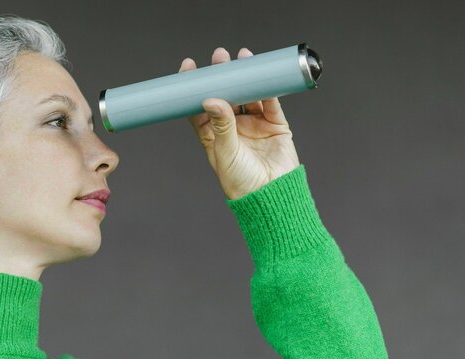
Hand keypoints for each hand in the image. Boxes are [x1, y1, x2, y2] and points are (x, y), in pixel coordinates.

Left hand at [178, 47, 299, 199]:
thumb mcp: (225, 151)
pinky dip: (266, 88)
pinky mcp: (275, 125)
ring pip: (247, 94)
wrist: (271, 196)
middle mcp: (232, 127)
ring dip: (244, 77)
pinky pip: (270, 102)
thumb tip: (210, 99)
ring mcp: (254, 125)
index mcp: (212, 134)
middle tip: (220, 56)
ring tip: (241, 58)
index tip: (189, 67)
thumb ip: (221, 125)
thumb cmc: (240, 182)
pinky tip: (261, 74)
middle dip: (222, 74)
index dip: (194, 86)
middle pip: (225, 94)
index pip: (200, 105)